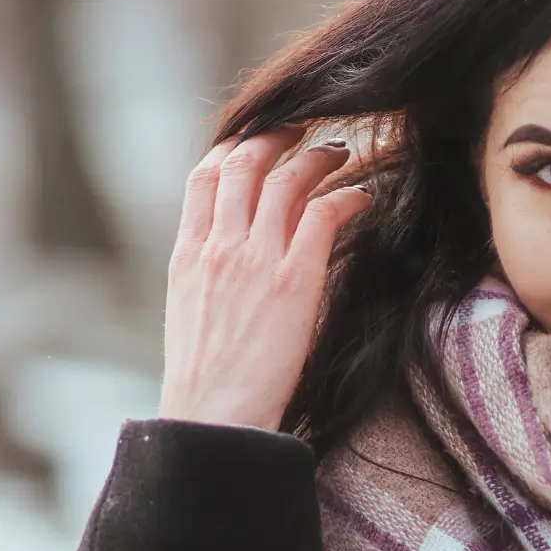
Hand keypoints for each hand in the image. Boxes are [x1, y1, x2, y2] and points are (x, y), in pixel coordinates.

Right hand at [158, 126, 372, 429]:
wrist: (213, 420)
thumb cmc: (206, 387)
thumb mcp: (190, 319)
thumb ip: (208, 279)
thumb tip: (230, 263)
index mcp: (187, 255)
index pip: (204, 176)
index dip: (234, 147)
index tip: (257, 140)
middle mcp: (218, 247)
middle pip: (245, 162)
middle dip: (278, 136)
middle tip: (305, 130)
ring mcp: (256, 260)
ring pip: (287, 179)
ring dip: (319, 156)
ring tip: (342, 152)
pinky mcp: (295, 280)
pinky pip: (324, 214)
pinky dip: (347, 197)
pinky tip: (363, 198)